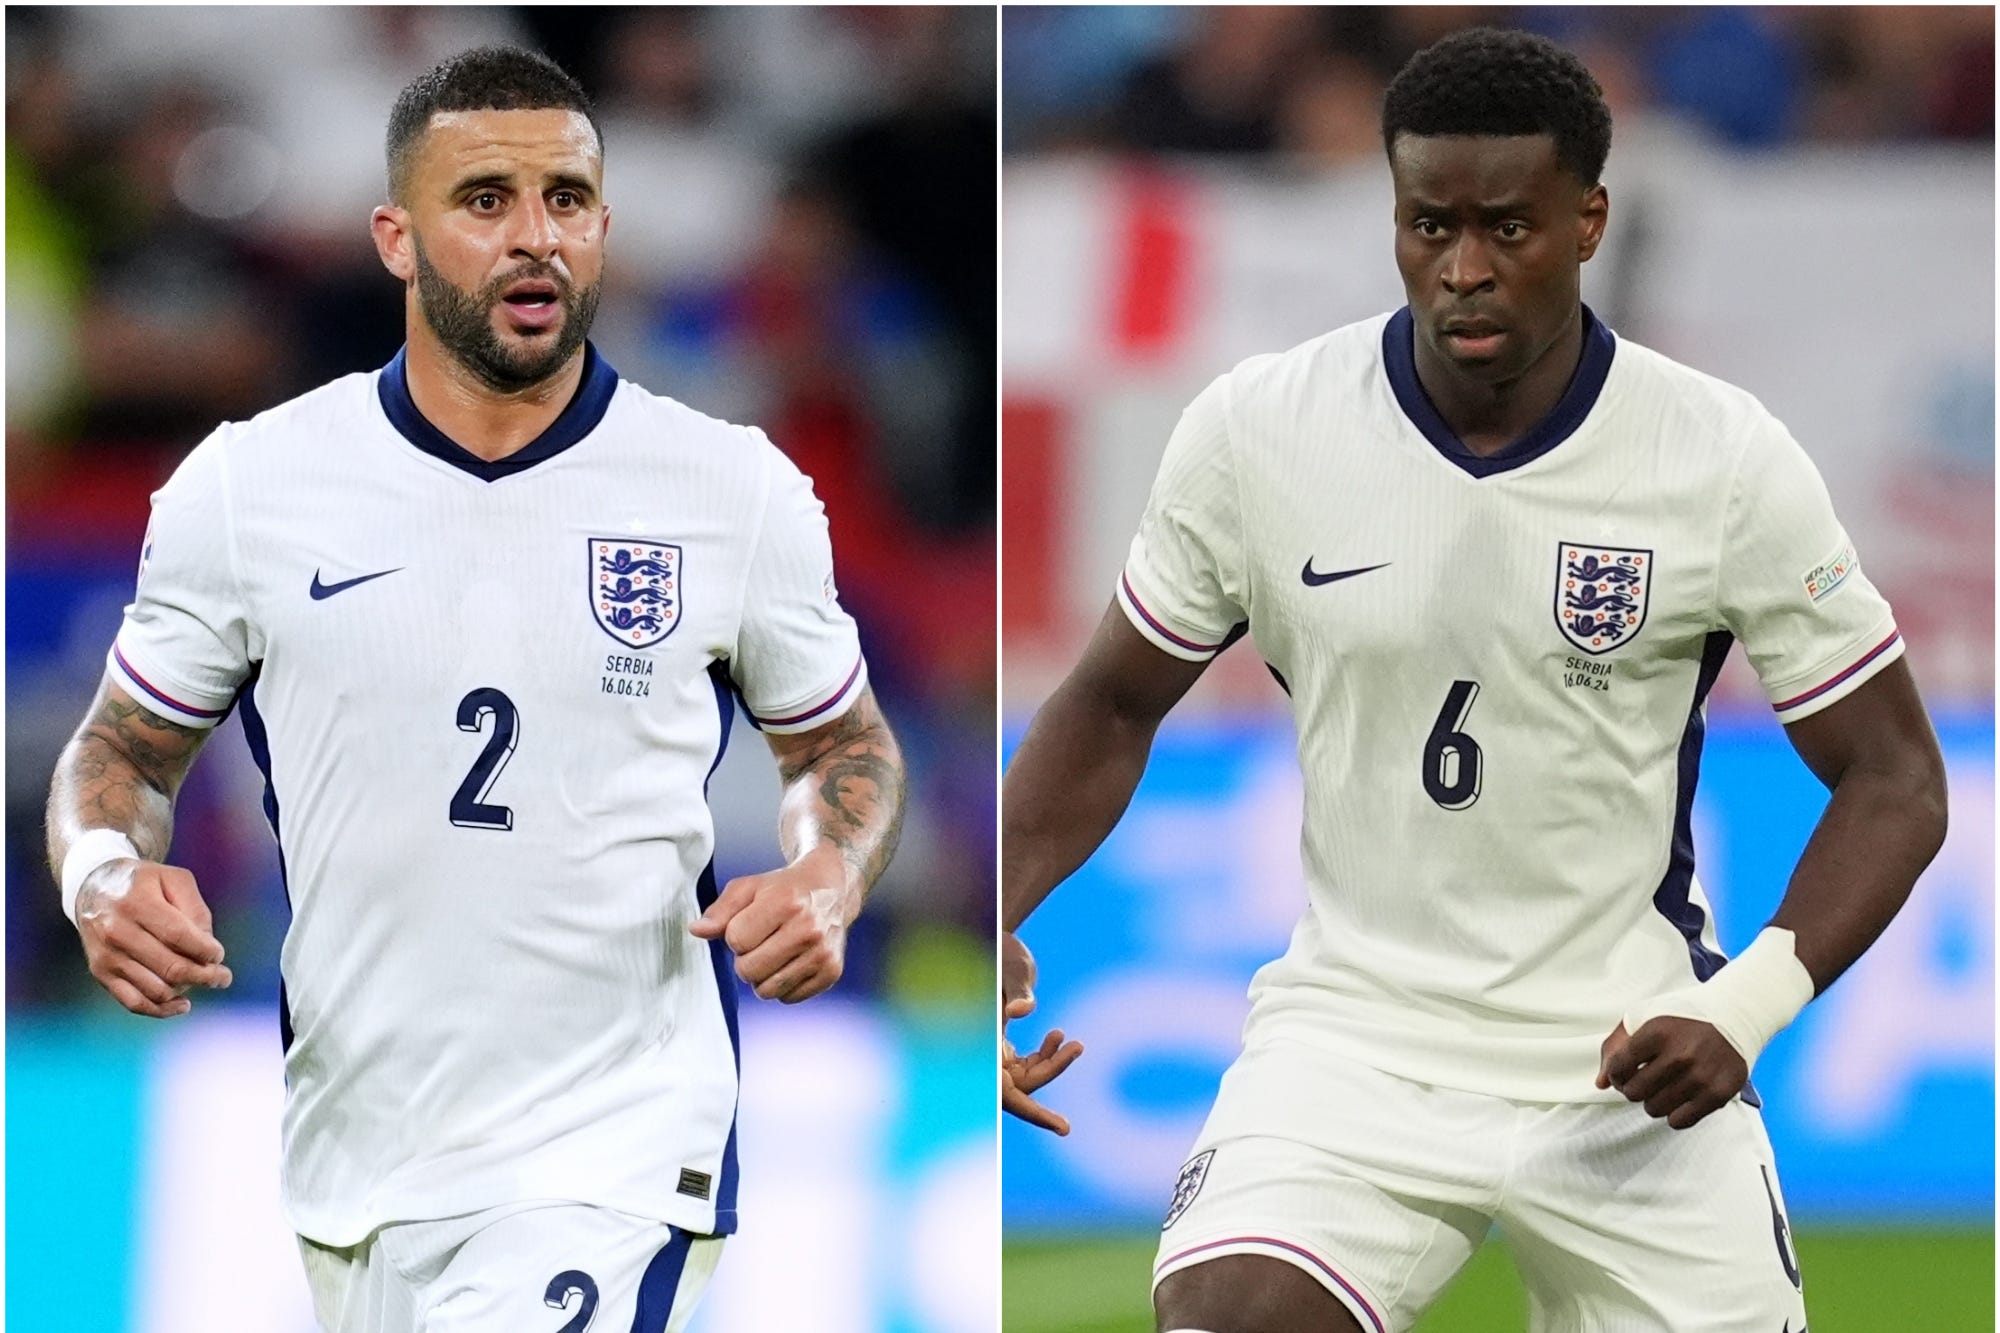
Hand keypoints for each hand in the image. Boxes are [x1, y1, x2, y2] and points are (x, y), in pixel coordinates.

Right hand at [75, 859, 231, 1018]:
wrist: (92, 888)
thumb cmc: (143, 883)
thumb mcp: (173, 878)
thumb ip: (195, 909)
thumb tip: (208, 945)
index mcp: (137, 903)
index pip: (178, 936)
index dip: (204, 950)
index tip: (218, 955)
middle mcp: (117, 932)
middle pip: (169, 967)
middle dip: (204, 976)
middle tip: (223, 977)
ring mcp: (107, 956)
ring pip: (155, 989)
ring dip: (187, 990)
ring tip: (204, 981)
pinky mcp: (101, 973)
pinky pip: (133, 1002)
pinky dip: (161, 1009)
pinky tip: (182, 1005)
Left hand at [690, 848, 851, 1002]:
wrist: (833, 889)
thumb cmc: (785, 889)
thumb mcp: (750, 888)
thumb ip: (721, 910)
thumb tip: (697, 931)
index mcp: (785, 902)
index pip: (737, 940)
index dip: (736, 935)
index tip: (750, 925)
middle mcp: (808, 929)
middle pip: (749, 970)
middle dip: (746, 960)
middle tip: (760, 943)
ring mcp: (822, 953)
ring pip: (768, 990)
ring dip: (763, 976)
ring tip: (774, 954)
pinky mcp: (832, 971)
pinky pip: (789, 998)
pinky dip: (783, 986)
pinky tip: (791, 962)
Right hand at [1001, 932, 1082, 1134]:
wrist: (992, 938)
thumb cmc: (999, 952)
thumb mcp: (1008, 969)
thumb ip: (1016, 992)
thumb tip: (1024, 1009)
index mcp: (982, 1048)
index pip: (1010, 1094)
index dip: (1036, 1113)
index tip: (1065, 1128)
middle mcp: (986, 1058)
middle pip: (1024, 1085)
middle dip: (1053, 1070)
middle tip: (1079, 1046)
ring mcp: (994, 1055)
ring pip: (1028, 1076)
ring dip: (1053, 1062)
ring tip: (1075, 1043)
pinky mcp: (1002, 1047)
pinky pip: (1027, 1064)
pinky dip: (1046, 1054)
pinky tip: (1058, 1036)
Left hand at [1596, 1016, 1747, 1129]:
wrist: (1736, 1015)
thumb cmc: (1683, 1017)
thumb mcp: (1645, 1017)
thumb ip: (1616, 1046)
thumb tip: (1600, 1083)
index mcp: (1657, 1033)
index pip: (1618, 1068)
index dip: (1615, 1074)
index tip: (1623, 1072)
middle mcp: (1679, 1056)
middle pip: (1633, 1093)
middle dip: (1632, 1088)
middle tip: (1643, 1080)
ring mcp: (1700, 1077)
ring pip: (1654, 1109)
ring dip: (1652, 1101)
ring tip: (1662, 1086)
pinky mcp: (1718, 1095)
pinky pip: (1679, 1121)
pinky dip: (1674, 1114)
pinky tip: (1679, 1097)